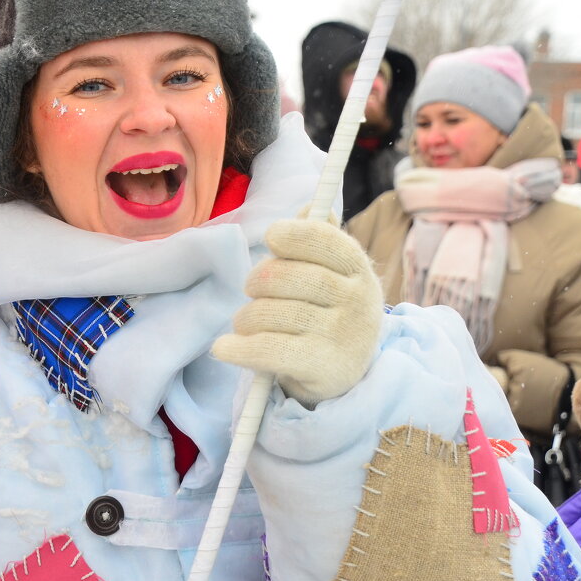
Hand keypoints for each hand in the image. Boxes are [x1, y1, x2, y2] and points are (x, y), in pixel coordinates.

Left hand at [213, 219, 383, 406]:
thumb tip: (309, 206)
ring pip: (270, 313)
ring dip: (245, 318)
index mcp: (357, 268)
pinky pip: (269, 349)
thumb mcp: (332, 274)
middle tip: (252, 291)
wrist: (345, 374)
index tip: (272, 239)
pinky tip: (224, 348)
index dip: (289, 234)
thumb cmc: (327, 312)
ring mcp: (342, 335)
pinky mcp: (324, 366)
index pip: (320, 238)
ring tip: (246, 323)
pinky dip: (239, 348)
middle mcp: (357, 300)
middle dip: (256, 282)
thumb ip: (318, 239)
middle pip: (285, 276)